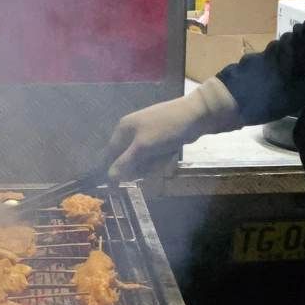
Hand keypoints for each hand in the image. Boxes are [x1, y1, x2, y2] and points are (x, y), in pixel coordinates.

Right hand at [106, 80, 240, 181]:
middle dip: (140, 167)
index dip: (112, 171)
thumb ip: (125, 162)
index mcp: (123, 130)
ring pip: (142, 161)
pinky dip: (161, 158)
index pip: (109, 155)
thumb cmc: (166, 129)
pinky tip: (170, 152)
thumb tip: (109, 177)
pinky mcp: (159, 140)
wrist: (195, 115)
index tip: (115, 189)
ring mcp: (146, 135)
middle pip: (127, 160)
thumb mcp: (143, 147)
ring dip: (153, 164)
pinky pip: (154, 156)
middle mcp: (131, 132)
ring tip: (164, 155)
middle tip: (151, 165)